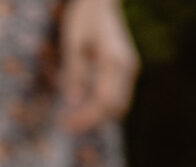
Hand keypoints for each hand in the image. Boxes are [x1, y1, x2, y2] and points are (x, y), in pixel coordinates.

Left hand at [59, 0, 139, 131]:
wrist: (101, 1)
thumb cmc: (84, 19)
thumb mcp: (73, 44)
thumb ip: (75, 73)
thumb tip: (74, 103)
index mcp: (114, 61)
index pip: (104, 101)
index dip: (86, 118)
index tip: (66, 125)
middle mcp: (126, 67)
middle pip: (114, 107)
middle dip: (91, 121)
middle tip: (66, 126)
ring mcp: (129, 69)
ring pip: (119, 105)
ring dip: (98, 116)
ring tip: (73, 119)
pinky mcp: (126, 70)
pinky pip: (118, 96)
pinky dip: (102, 106)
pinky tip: (83, 107)